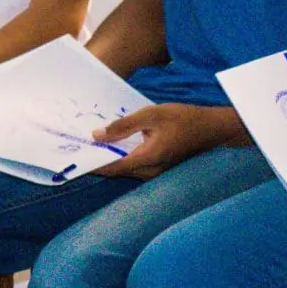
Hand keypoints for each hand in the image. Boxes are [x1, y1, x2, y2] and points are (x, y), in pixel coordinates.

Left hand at [91, 104, 239, 179]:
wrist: (212, 129)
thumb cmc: (183, 119)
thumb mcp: (152, 114)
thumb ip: (123, 126)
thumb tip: (96, 135)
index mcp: (147, 159)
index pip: (112, 168)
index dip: (92, 164)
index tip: (74, 158)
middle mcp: (149, 172)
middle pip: (116, 171)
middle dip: (97, 162)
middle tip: (78, 149)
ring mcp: (155, 173)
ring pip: (125, 169)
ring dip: (109, 160)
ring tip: (92, 146)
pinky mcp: (158, 168)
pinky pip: (134, 166)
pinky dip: (121, 158)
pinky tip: (113, 146)